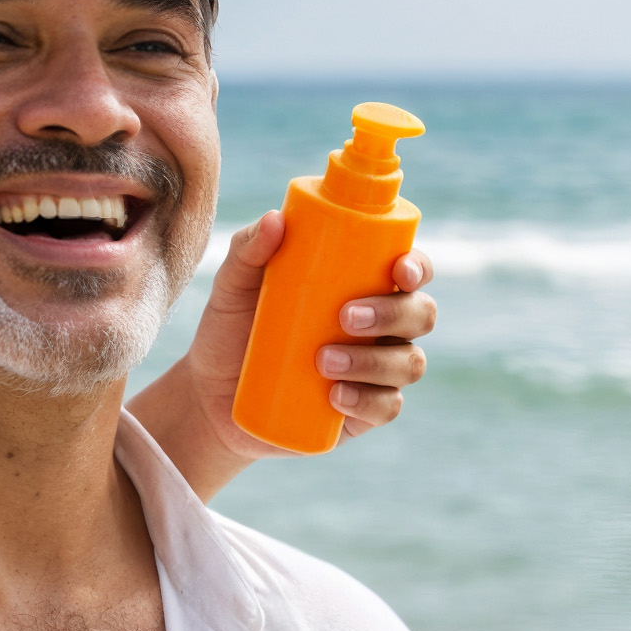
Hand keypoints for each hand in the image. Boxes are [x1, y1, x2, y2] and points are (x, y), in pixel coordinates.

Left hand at [184, 210, 438, 455]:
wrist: (210, 395)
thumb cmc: (230, 328)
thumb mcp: (233, 285)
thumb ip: (248, 248)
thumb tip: (275, 219)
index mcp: (360, 285)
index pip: (407, 270)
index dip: (416, 267)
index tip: (398, 271)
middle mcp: (379, 326)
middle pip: (419, 314)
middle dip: (393, 314)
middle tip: (346, 317)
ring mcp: (373, 370)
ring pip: (408, 362)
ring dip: (375, 361)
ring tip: (324, 360)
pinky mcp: (361, 411)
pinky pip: (386, 407)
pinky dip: (369, 401)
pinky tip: (338, 396)